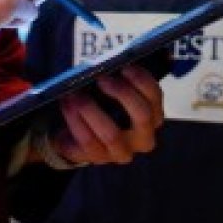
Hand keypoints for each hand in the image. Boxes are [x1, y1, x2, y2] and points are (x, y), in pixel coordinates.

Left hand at [48, 66, 163, 166]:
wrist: (79, 133)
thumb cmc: (102, 105)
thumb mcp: (111, 91)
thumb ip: (116, 78)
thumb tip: (108, 63)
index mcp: (152, 115)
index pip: (155, 97)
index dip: (142, 80)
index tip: (124, 67)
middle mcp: (143, 137)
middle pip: (142, 116)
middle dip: (123, 94)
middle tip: (102, 79)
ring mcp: (122, 152)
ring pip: (112, 134)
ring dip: (91, 110)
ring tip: (76, 94)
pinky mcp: (100, 159)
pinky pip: (88, 141)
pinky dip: (75, 121)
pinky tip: (67, 105)